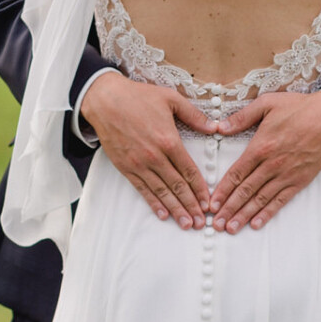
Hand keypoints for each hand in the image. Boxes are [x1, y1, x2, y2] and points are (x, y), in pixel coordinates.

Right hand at [81, 71, 214, 228]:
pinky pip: (142, 189)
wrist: (105, 100)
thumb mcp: (171, 99)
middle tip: (202, 223)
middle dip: (191, 206)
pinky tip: (163, 214)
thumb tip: (215, 128)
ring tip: (187, 224)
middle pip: (178, 186)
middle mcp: (155, 156)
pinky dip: (153, 203)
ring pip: (161, 192)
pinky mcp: (125, 167)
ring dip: (175, 210)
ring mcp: (139, 164)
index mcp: (169, 140)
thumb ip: (194, 115)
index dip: (200, 189)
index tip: (208, 203)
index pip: (189, 170)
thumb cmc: (138, 96)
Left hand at [208, 89, 320, 232]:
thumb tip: (220, 127)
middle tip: (216, 224)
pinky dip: (268, 213)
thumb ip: (242, 117)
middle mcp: (271, 164)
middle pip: (245, 191)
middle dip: (228, 209)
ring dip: (244, 215)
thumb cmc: (300, 108)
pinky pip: (281, 200)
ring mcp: (286, 174)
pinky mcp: (300, 180)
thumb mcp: (267, 103)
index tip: (211, 204)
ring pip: (260, 199)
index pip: (236, 174)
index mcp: (260, 147)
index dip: (222, 191)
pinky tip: (257, 223)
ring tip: (231, 228)